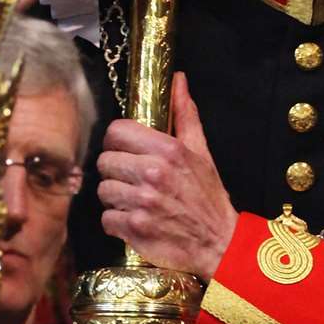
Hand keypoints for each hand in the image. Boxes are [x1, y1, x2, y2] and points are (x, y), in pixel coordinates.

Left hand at [98, 72, 236, 277]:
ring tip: (135, 201)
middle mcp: (153, 173)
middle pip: (105, 161)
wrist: (220, 244)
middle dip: (116, 171)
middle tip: (133, 180)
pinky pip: (106, 218)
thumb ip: (185, 114)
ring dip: (116, 198)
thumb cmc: (208, 197)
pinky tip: (134, 220)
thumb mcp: (201, 151)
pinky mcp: (135, 228)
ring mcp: (142, 202)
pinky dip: (117, 223)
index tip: (126, 151)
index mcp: (167, 150)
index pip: (116, 131)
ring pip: (103, 190)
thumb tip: (178, 79)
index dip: (118, 141)